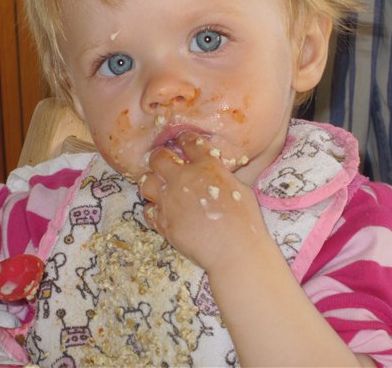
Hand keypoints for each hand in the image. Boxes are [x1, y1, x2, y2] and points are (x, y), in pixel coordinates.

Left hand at [139, 131, 265, 272]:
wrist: (235, 252)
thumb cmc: (245, 221)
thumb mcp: (239, 188)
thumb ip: (220, 175)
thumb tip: (213, 171)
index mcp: (207, 166)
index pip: (189, 142)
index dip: (185, 139)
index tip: (183, 141)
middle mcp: (184, 179)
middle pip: (158, 157)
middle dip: (160, 157)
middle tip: (164, 162)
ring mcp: (170, 201)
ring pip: (146, 182)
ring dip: (152, 182)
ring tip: (160, 188)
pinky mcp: (163, 222)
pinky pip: (148, 210)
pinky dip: (153, 209)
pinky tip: (162, 211)